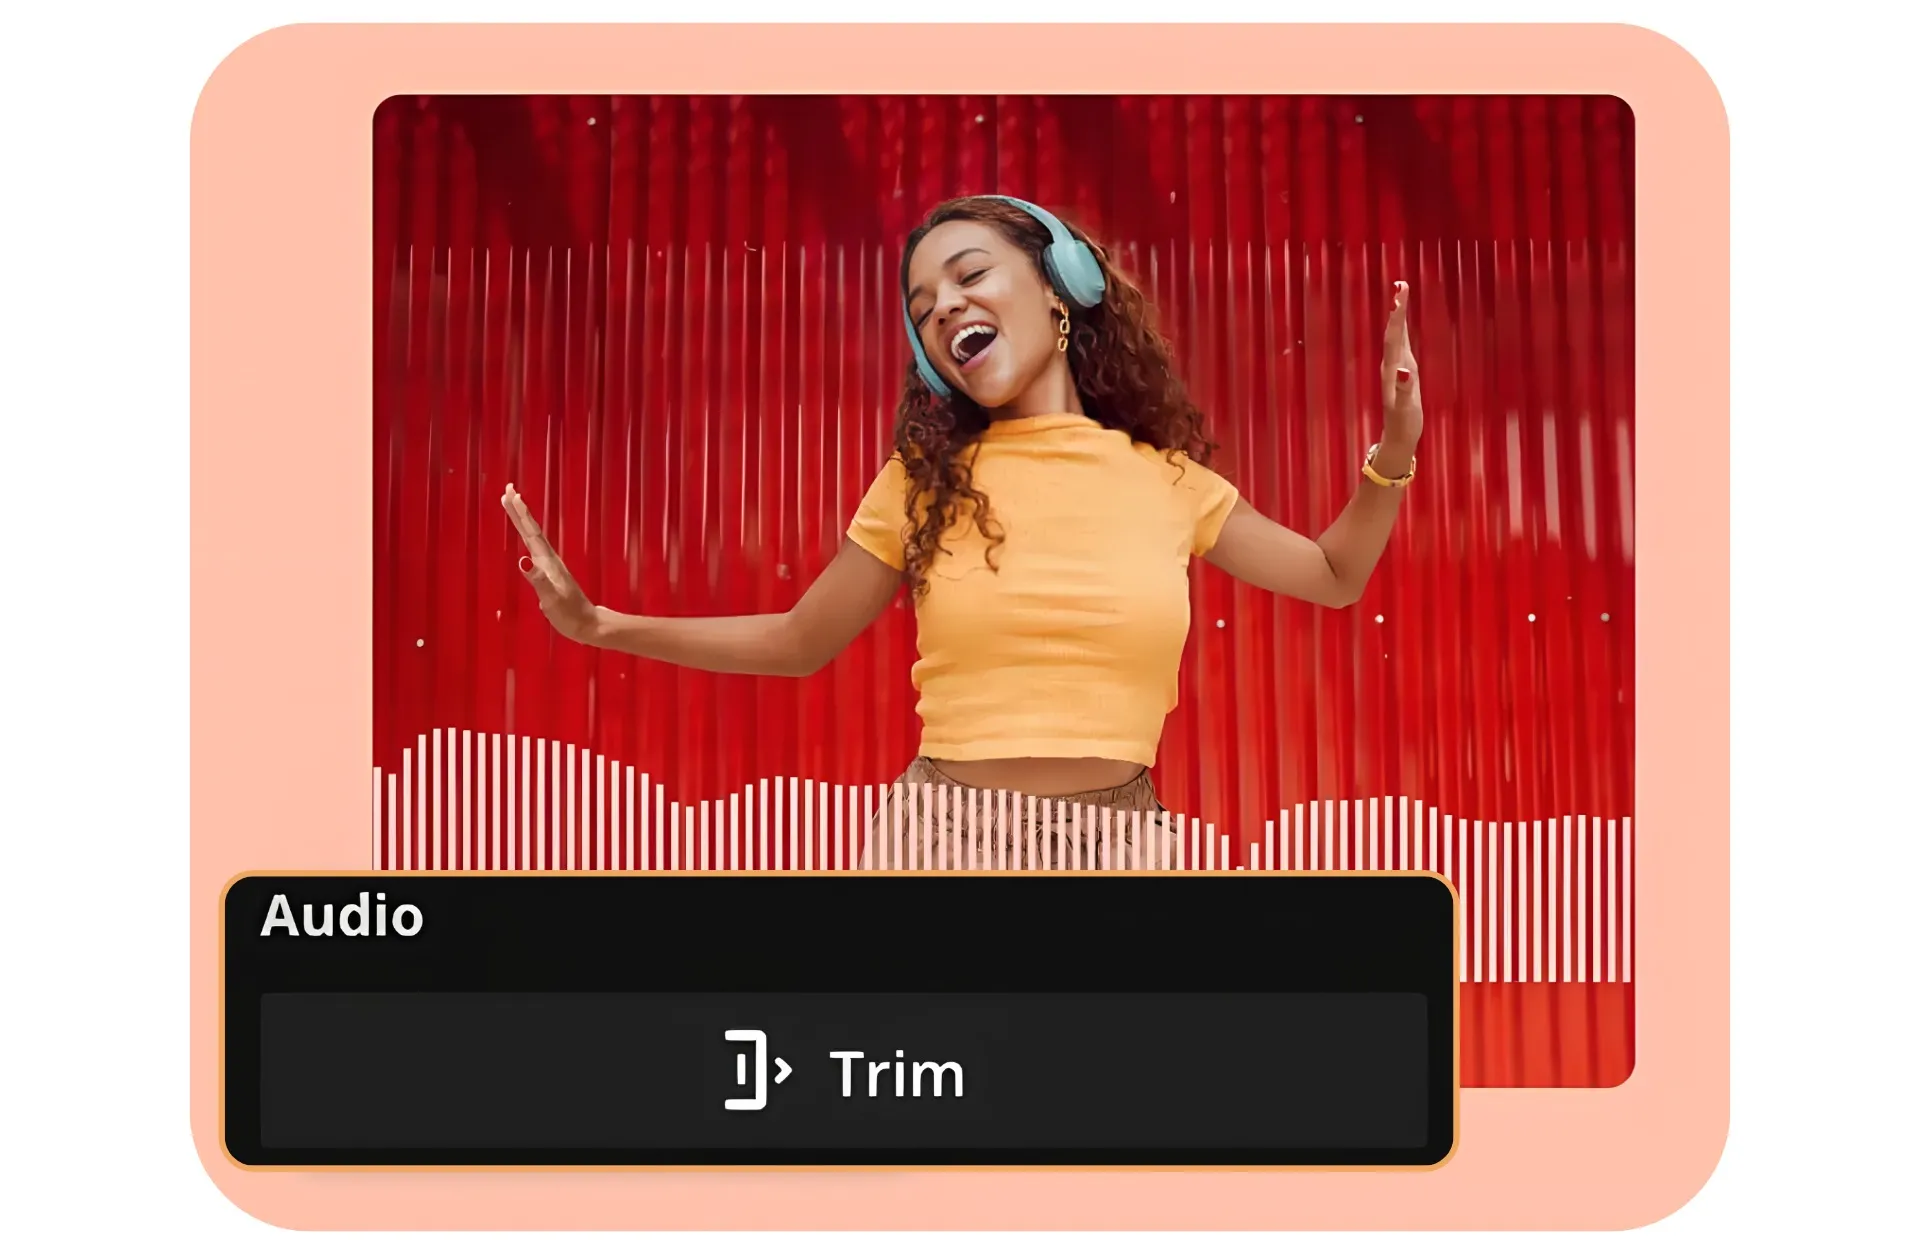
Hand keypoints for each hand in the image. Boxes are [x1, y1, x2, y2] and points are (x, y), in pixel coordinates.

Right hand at [501, 483, 597, 643]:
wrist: (588, 624)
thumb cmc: (570, 615)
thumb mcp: (551, 600)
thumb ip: (539, 580)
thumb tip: (523, 560)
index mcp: (547, 562)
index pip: (531, 533)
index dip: (521, 514)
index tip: (511, 494)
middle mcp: (549, 560)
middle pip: (531, 530)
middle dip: (519, 510)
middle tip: (508, 490)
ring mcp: (549, 566)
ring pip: (532, 537)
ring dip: (522, 521)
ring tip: (512, 506)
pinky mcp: (549, 574)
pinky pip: (534, 549)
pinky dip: (527, 538)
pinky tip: (525, 538)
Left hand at [1380, 280, 1422, 450]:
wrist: (1398, 437)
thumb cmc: (1403, 425)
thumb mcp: (1405, 409)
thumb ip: (1405, 390)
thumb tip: (1404, 370)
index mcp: (1392, 370)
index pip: (1393, 336)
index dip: (1397, 315)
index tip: (1400, 293)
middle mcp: (1392, 365)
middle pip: (1393, 331)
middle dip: (1398, 307)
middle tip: (1401, 283)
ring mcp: (1397, 368)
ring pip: (1396, 336)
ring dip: (1398, 315)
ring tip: (1401, 294)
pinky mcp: (1403, 372)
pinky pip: (1402, 345)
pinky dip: (1403, 329)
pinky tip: (1404, 322)